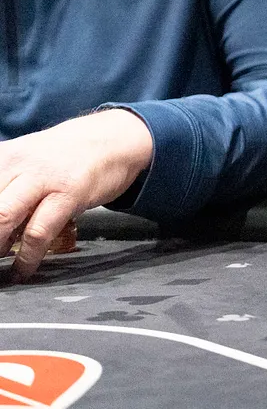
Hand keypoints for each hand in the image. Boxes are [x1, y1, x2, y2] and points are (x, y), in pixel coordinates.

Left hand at [0, 109, 152, 280]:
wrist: (114, 139)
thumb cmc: (65, 156)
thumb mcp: (26, 161)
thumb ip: (5, 188)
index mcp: (2, 156)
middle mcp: (16, 164)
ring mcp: (43, 178)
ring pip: (2, 217)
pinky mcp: (69, 194)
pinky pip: (38, 232)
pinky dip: (26, 258)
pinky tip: (22, 270)